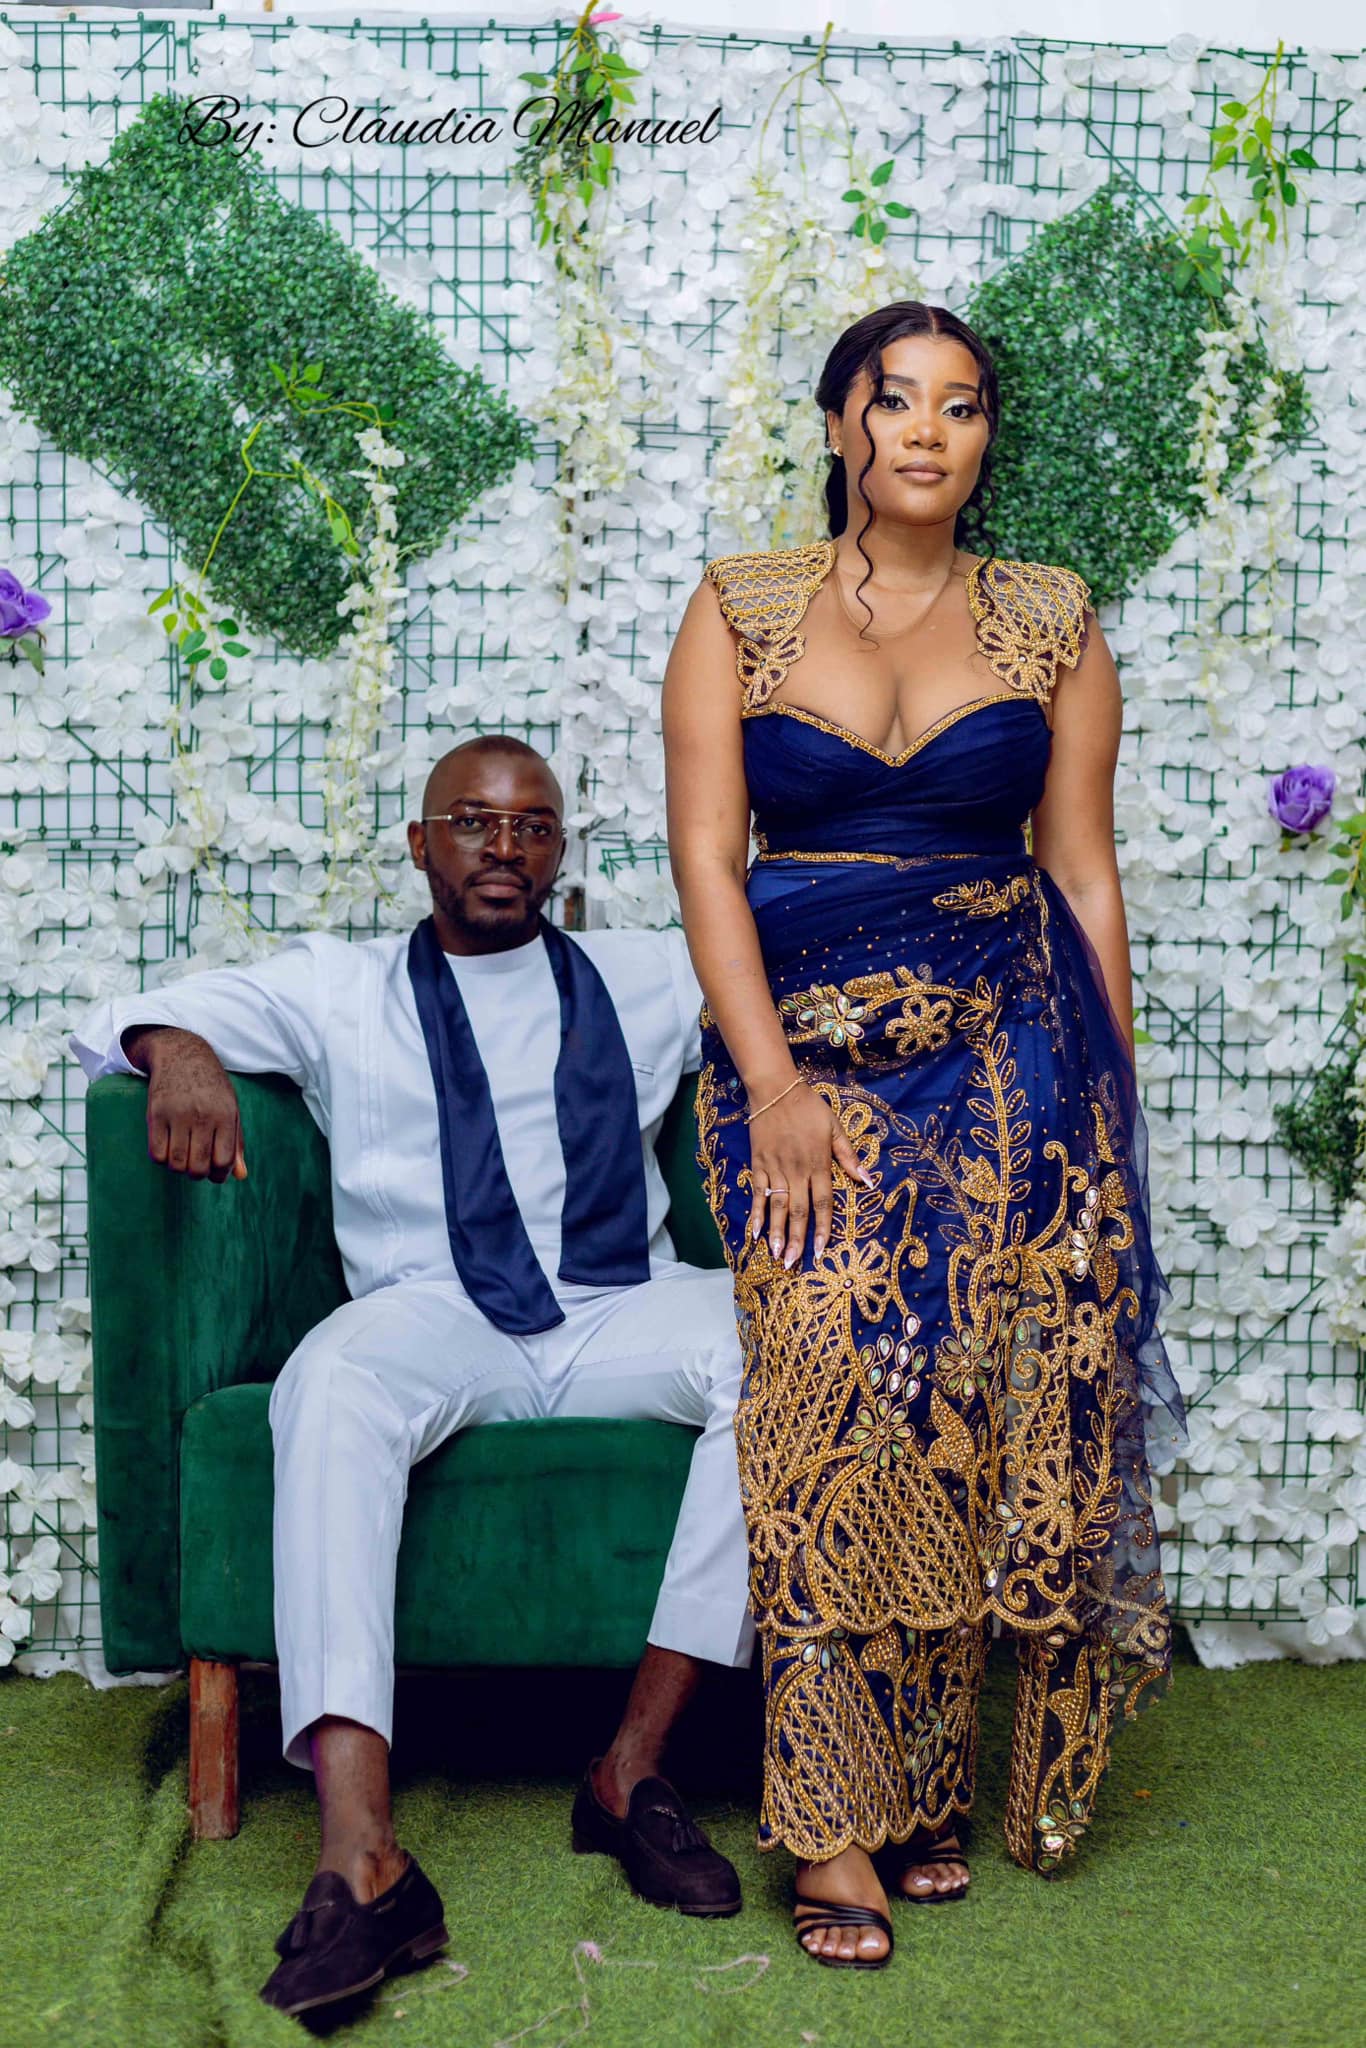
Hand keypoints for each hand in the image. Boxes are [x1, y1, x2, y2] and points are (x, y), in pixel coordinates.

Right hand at [123, 1025, 247, 1182]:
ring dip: (179, 1167)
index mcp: (225, 1115)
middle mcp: (202, 1115)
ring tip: (182, 1155)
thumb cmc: (211, 1087)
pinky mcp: (155, 1114)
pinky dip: (161, 1158)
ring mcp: (177, 1114)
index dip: (219, 1174)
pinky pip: (156, 1153)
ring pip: (176, 1164)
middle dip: (198, 1174)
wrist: (181, 1055)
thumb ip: (236, 1142)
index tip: (214, 1170)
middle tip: (196, 1165)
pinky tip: (167, 1147)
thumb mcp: (231, 1109)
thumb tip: (241, 1176)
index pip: (223, 1161)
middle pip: (198, 1167)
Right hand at [747, 1078, 869, 1266]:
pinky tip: (754, 1232)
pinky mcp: (759, 1163)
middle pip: (799, 1211)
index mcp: (818, 1164)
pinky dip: (756, 1212)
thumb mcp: (835, 1128)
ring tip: (776, 1255)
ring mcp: (776, 1168)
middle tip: (793, 1264)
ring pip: (777, 1205)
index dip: (822, 1228)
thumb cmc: (809, 1108)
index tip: (820, 1251)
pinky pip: (757, 1192)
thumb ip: (849, 1157)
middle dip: (797, 1239)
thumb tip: (869, 1181)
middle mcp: (797, 1171)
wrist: (775, 1089)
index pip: (822, 1203)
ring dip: (777, 1232)